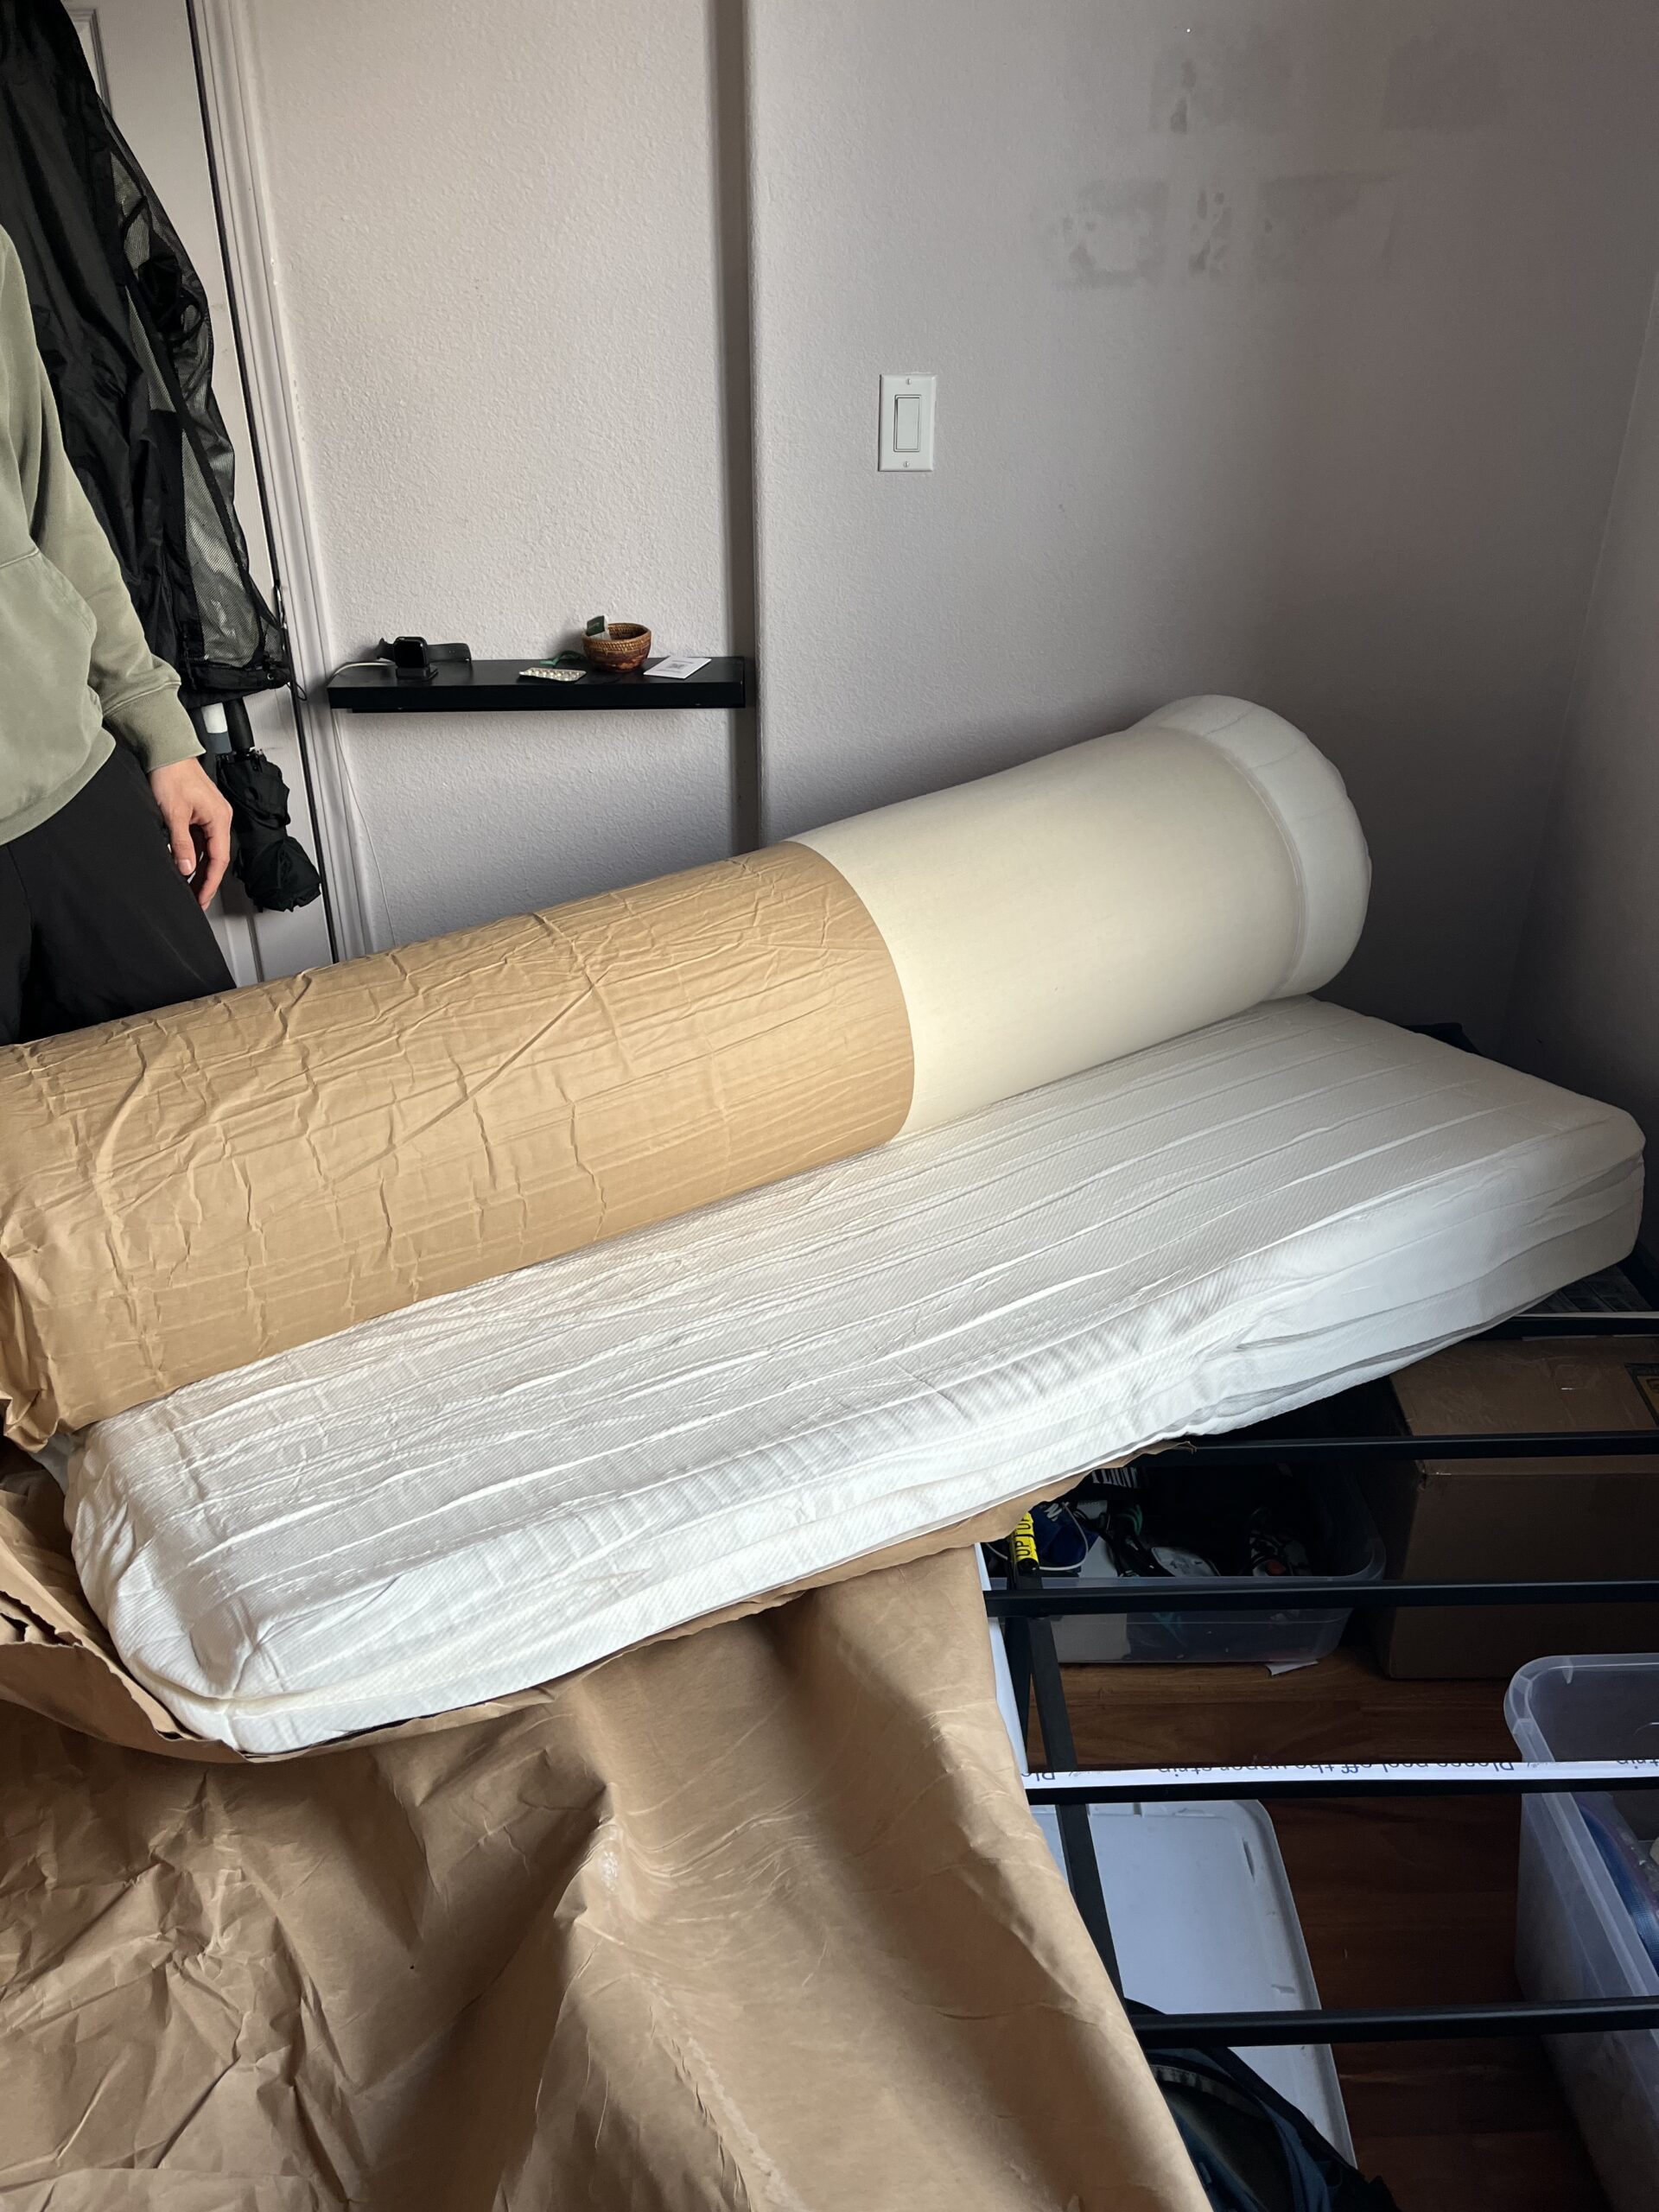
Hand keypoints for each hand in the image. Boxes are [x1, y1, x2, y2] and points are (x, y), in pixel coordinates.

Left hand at [150, 757, 232, 910]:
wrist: (165, 750)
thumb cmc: (172, 774)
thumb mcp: (173, 813)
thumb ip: (182, 844)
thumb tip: (187, 868)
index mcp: (220, 819)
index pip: (218, 860)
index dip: (210, 883)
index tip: (201, 899)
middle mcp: (219, 818)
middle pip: (216, 858)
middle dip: (206, 881)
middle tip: (197, 900)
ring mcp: (210, 815)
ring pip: (208, 850)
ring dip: (199, 869)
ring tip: (189, 887)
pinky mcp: (199, 812)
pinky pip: (200, 840)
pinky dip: (194, 855)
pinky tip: (184, 865)